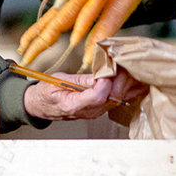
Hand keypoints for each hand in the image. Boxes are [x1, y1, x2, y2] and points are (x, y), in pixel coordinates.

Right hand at [24, 69, 147, 120]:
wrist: (41, 106)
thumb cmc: (46, 93)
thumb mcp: (58, 80)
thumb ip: (80, 80)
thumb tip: (100, 75)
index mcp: (73, 105)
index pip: (97, 97)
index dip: (105, 83)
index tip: (106, 69)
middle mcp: (88, 112)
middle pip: (112, 98)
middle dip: (120, 79)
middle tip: (123, 62)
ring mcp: (96, 112)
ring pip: (119, 99)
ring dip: (126, 83)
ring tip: (130, 66)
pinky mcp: (100, 109)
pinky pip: (118, 100)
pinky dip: (127, 89)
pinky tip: (134, 79)